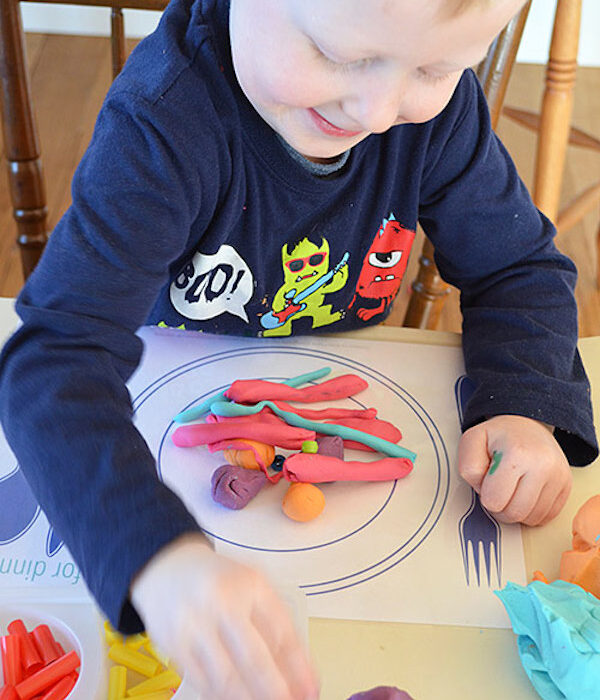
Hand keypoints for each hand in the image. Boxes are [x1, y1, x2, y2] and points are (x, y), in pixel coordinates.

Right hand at [130, 533, 319, 699]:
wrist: (169, 566)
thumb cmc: (219, 580)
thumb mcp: (254, 588)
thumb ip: (278, 624)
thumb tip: (302, 673)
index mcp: (250, 584)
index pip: (282, 632)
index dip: (299, 667)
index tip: (311, 689)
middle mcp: (222, 601)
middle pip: (254, 659)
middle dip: (275, 690)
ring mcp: (195, 623)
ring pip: (226, 677)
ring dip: (248, 698)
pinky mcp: (173, 642)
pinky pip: (202, 681)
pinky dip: (221, 695)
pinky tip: (234, 695)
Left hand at [458, 415, 571, 525]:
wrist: (526, 425)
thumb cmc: (498, 436)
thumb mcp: (472, 441)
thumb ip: (469, 468)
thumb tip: (484, 492)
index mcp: (517, 453)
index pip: (494, 501)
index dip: (485, 495)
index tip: (487, 481)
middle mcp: (543, 465)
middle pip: (514, 514)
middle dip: (500, 508)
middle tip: (497, 489)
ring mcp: (558, 477)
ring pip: (532, 519)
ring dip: (516, 511)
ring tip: (511, 490)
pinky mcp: (567, 486)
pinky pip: (547, 517)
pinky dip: (532, 512)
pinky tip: (525, 494)